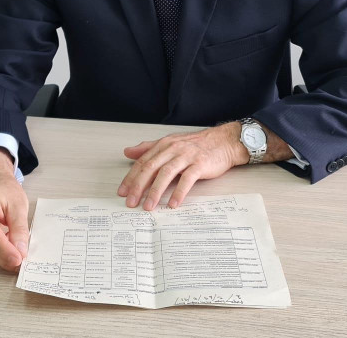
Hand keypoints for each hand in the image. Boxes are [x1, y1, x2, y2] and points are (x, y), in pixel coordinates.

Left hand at [117, 123, 248, 210]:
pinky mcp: (200, 164)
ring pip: (166, 173)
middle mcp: (173, 149)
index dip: (131, 177)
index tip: (123, 192)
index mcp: (164, 144)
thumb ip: (149, 148)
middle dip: (138, 186)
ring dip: (155, 191)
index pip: (143, 162)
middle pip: (151, 167)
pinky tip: (173, 203)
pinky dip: (179, 192)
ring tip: (148, 206)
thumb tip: (128, 152)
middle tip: (131, 202)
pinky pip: (187, 179)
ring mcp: (187, 156)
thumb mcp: (171, 143)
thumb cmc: (196, 145)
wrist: (223, 141)